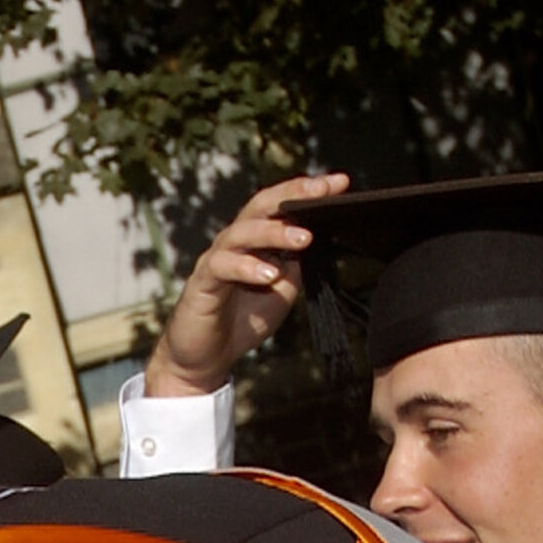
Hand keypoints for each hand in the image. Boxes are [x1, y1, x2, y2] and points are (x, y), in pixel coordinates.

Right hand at [144, 170, 349, 397]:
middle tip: (322, 191)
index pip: (281, 206)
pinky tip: (269, 274)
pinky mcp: (201, 283)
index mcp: (255, 241)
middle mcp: (234, 242)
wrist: (205, 359)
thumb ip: (296, 267)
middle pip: (261, 206)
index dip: (307, 192)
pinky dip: (247, 268)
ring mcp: (216, 260)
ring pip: (242, 232)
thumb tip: (321, 243)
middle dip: (292, 195)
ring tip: (303, 239)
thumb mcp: (281, 292)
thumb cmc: (241, 321)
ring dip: (274, 232)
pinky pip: (222, 266)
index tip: (340, 183)